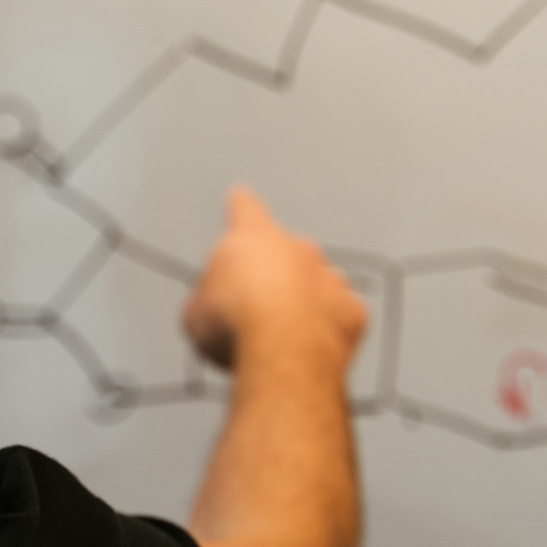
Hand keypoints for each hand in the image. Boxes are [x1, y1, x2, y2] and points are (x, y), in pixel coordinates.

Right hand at [182, 187, 367, 375]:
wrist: (280, 351)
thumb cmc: (237, 324)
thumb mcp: (195, 312)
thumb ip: (208, 299)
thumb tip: (210, 310)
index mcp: (251, 238)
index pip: (244, 209)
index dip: (239, 205)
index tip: (240, 196)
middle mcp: (296, 249)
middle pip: (284, 255)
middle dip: (272, 277)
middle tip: (252, 310)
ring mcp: (328, 277)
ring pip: (316, 284)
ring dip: (302, 302)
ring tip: (279, 334)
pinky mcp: (351, 310)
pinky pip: (339, 316)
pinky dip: (326, 329)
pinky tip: (307, 346)